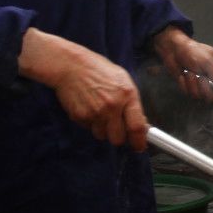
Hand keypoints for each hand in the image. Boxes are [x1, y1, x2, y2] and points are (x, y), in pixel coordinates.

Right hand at [19, 27, 148, 150]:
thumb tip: (141, 123)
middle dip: (118, 137)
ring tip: (99, 111)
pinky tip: (88, 107)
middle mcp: (112, 106)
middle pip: (118, 139)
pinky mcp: (80, 116)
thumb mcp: (123, 80)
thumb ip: (132, 102)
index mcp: (127, 95)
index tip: (139, 147)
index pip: (137, 127)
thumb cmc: (99, 70)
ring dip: (102, 129)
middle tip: (116, 128)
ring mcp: (95, 113)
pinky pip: (88, 129)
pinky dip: (90, 122)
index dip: (139, 141)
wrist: (71, 65)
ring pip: (102, 136)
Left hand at [153, 27, 212, 103]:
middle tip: (199, 77)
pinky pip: (188, 93)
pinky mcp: (189, 87)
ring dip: (191, 84)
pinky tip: (182, 75)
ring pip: (198, 96)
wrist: (174, 50)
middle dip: (203, 88)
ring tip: (189, 72)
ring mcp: (200, 85)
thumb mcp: (207, 61)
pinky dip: (183, 84)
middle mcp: (212, 80)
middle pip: (212, 96)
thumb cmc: (193, 51)